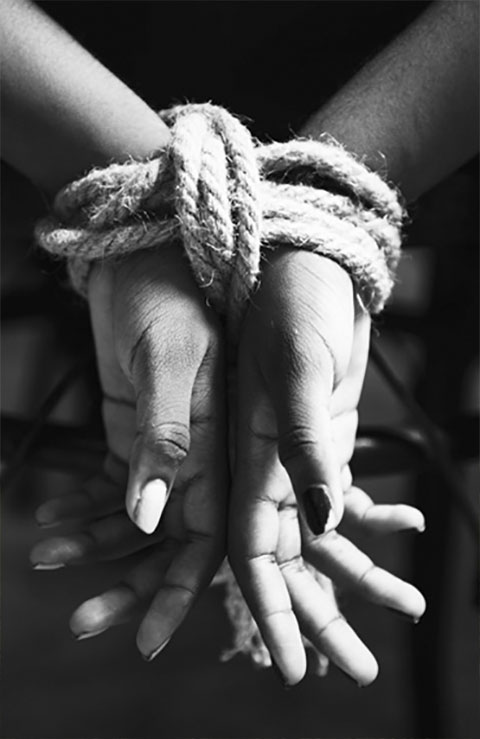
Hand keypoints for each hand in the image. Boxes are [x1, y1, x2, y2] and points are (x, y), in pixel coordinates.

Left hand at [32, 246, 227, 658]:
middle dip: (128, 583)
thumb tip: (150, 517)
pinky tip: (48, 510)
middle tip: (81, 621)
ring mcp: (165, 442)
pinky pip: (111, 479)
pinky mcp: (135, 426)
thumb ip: (166, 433)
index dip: (181, 589)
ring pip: (134, 515)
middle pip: (168, 539)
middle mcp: (199, 452)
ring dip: (93, 544)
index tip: (147, 636)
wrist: (140, 250)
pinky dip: (81, 501)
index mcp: (221, 442)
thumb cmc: (165, 290)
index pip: (208, 535)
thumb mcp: (168, 356)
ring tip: (44, 556)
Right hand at [229, 249, 424, 685]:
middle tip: (358, 669)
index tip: (294, 666)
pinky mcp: (324, 438)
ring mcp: (297, 455)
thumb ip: (304, 443)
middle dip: (321, 616)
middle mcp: (267, 466)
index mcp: (248, 457)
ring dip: (360, 577)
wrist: (310, 264)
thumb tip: (323, 521)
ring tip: (409, 607)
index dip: (270, 609)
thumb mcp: (301, 368)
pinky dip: (378, 519)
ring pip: (326, 535)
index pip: (252, 551)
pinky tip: (408, 527)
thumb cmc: (294, 302)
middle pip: (292, 559)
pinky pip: (348, 494)